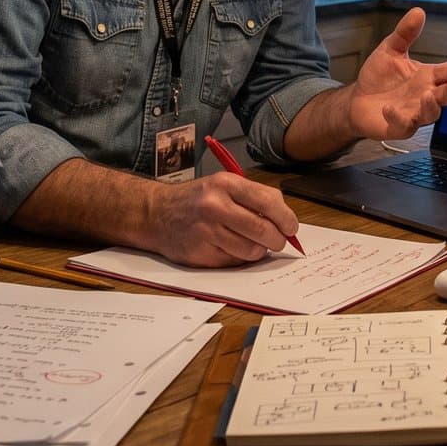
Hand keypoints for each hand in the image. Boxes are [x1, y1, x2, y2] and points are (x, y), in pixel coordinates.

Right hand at [146, 172, 299, 266]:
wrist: (155, 213)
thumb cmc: (196, 200)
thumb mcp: (222, 186)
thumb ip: (253, 199)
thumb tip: (285, 221)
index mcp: (225, 184)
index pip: (269, 201)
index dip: (286, 218)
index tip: (292, 227)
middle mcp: (215, 206)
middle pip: (263, 230)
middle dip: (278, 240)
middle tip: (279, 241)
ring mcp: (206, 231)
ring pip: (251, 250)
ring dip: (259, 251)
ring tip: (253, 244)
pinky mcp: (200, 253)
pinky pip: (234, 261)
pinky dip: (239, 258)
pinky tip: (231, 248)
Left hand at [345, 8, 446, 140]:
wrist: (357, 100)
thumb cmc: (379, 77)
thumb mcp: (390, 50)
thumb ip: (405, 33)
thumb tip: (418, 11)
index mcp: (427, 77)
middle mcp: (425, 96)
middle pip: (446, 96)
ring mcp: (414, 113)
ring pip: (430, 114)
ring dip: (431, 106)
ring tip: (427, 95)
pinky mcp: (399, 126)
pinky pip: (403, 124)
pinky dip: (398, 117)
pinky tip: (389, 108)